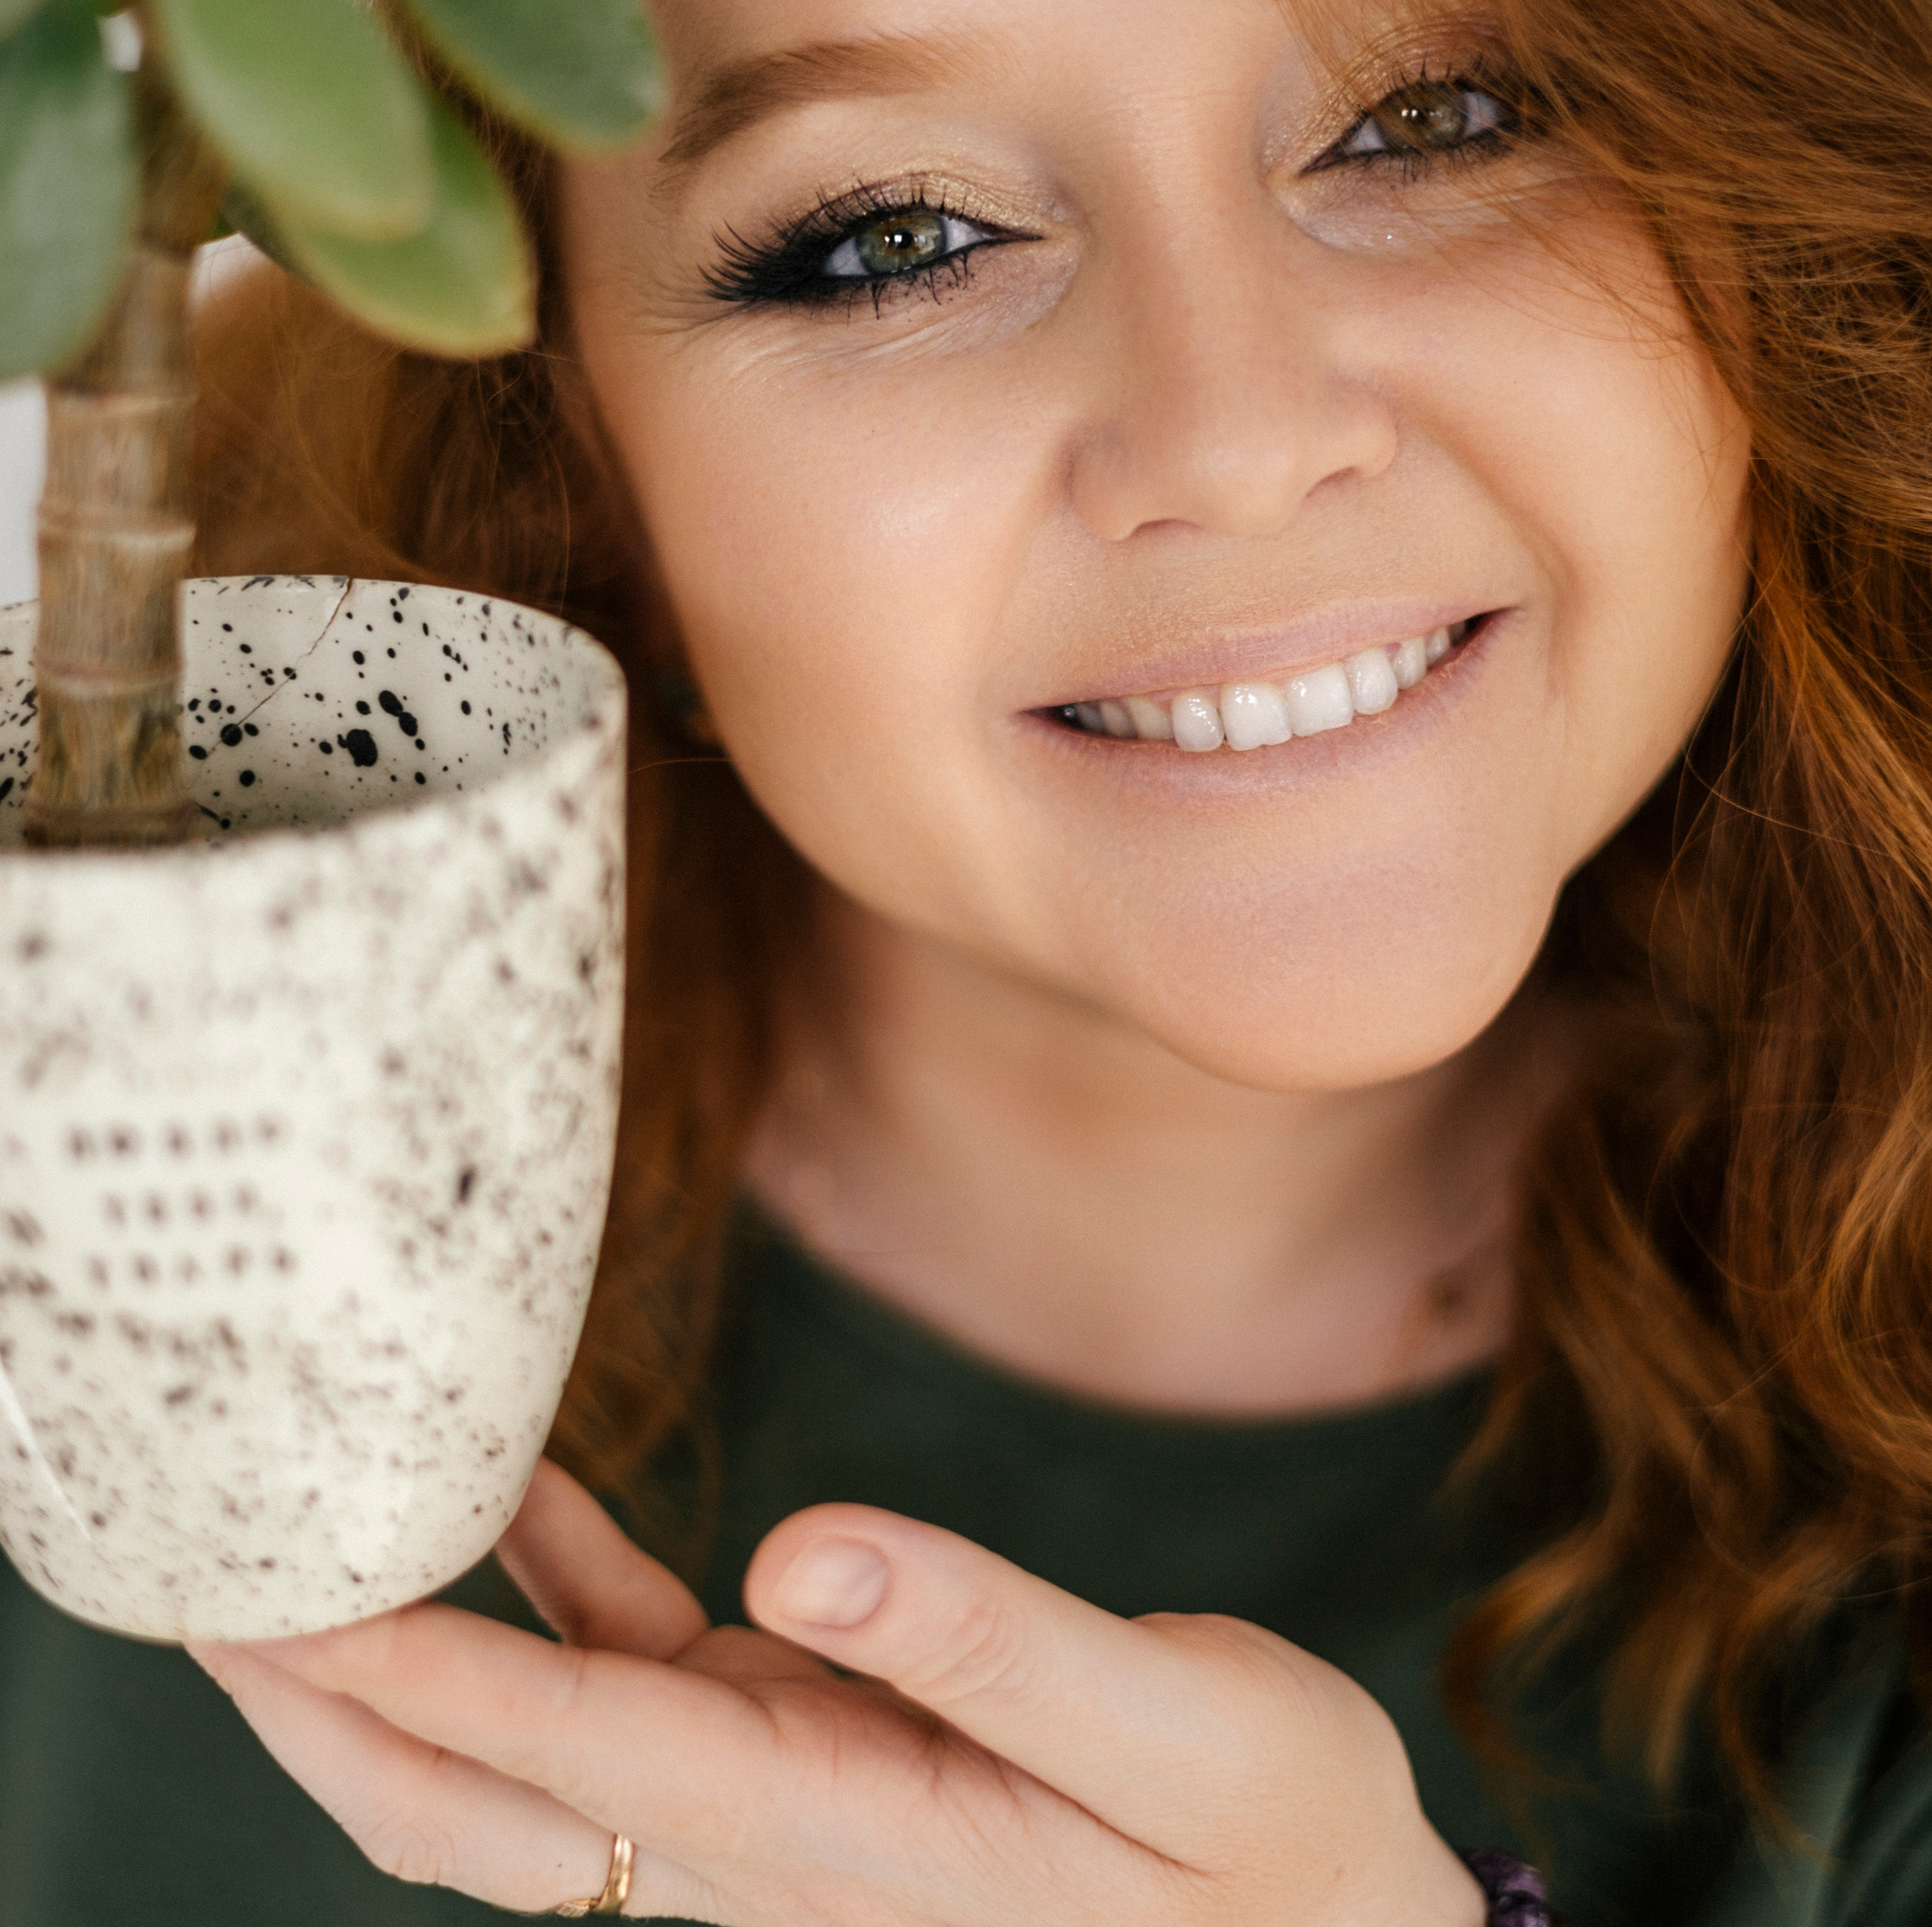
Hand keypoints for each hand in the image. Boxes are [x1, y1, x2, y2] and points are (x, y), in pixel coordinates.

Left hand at [192, 1460, 1483, 1926]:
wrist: (1322, 1924)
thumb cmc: (1277, 1835)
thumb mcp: (1186, 1729)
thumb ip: (998, 1641)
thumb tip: (804, 1553)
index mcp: (844, 1843)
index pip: (571, 1758)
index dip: (406, 1678)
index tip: (263, 1599)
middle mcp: (768, 1840)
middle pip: (481, 1802)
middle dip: (327, 1704)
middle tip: (196, 1585)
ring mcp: (770, 1801)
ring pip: (525, 1753)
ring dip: (399, 1660)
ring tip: (292, 1543)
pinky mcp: (804, 1748)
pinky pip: (638, 1670)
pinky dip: (556, 1588)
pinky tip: (513, 1496)